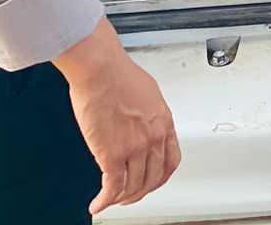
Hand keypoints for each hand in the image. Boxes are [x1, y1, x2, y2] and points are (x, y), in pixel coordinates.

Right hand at [54, 19, 180, 212]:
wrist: (100, 69)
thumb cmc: (117, 73)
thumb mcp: (147, 93)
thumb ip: (148, 114)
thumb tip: (141, 123)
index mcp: (164, 122)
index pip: (172, 160)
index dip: (161, 177)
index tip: (152, 181)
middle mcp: (153, 137)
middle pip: (153, 178)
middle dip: (141, 191)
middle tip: (130, 195)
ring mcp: (134, 148)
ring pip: (133, 185)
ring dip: (122, 197)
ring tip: (112, 199)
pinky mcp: (112, 154)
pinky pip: (112, 186)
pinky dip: (105, 199)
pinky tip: (99, 203)